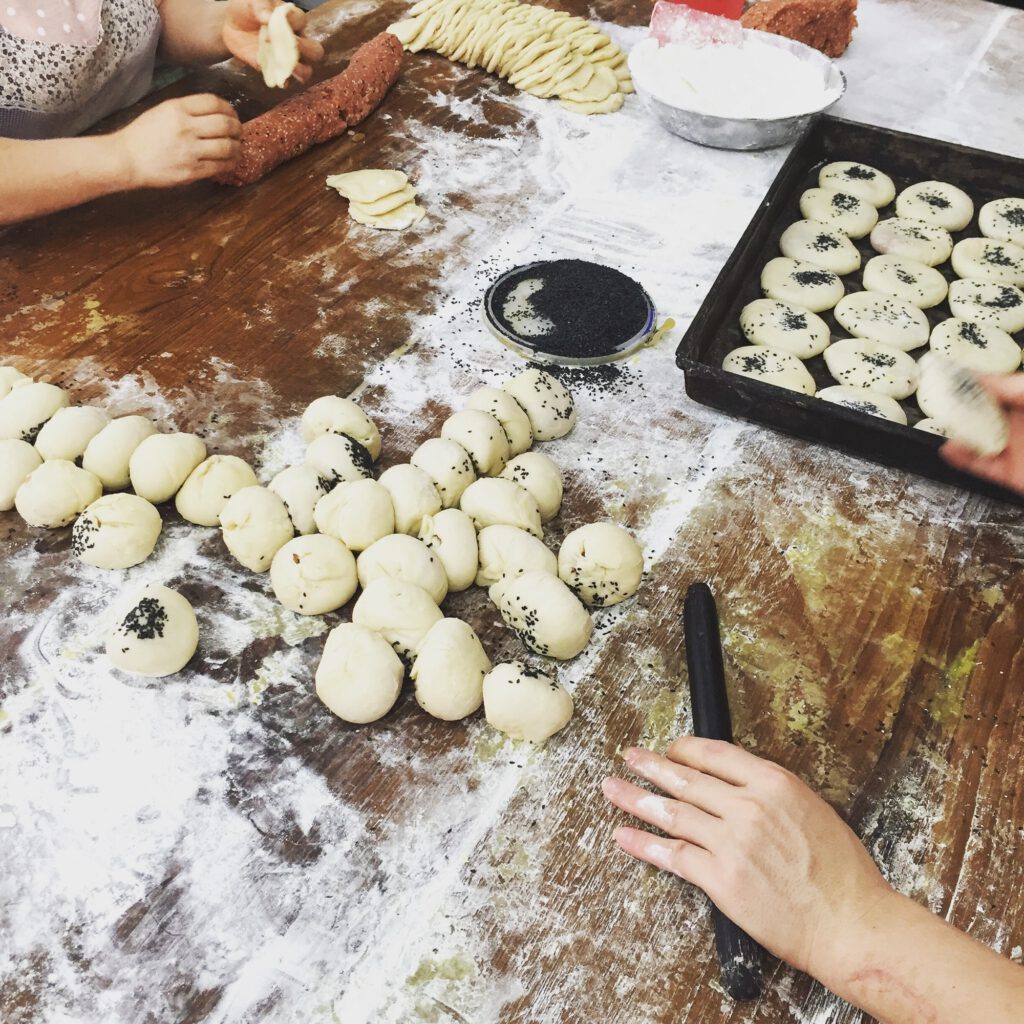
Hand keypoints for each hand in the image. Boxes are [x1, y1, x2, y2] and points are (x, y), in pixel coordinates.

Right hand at [113, 95, 240, 187]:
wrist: (127, 159)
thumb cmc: (144, 135)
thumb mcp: (162, 111)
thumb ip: (187, 110)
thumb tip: (216, 113)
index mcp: (177, 108)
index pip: (213, 102)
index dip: (229, 109)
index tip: (232, 115)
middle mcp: (185, 128)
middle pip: (225, 124)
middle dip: (237, 128)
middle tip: (239, 132)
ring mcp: (190, 151)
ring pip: (227, 147)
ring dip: (237, 147)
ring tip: (237, 147)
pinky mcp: (192, 171)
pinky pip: (220, 166)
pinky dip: (231, 162)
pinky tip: (231, 161)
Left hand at [223, 0, 324, 84]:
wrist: (231, 26)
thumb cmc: (246, 10)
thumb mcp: (251, 2)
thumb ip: (260, 6)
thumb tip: (267, 17)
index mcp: (292, 20)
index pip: (302, 21)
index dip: (293, 23)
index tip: (277, 21)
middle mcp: (296, 41)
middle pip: (315, 50)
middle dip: (307, 50)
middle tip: (294, 46)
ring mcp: (288, 58)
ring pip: (307, 70)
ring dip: (301, 70)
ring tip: (290, 68)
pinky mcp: (277, 71)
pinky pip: (286, 80)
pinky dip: (283, 80)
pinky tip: (277, 78)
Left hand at [602, 738, 893, 982]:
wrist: (852, 924)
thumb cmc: (842, 874)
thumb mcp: (812, 810)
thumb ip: (771, 793)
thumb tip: (737, 785)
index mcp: (774, 783)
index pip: (715, 754)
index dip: (685, 749)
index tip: (671, 749)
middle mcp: (748, 806)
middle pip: (686, 778)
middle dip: (652, 766)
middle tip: (630, 758)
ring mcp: (731, 843)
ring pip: (672, 813)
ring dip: (636, 799)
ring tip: (612, 789)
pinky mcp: (720, 879)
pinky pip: (672, 855)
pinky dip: (643, 844)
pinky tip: (624, 836)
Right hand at [940, 374, 1023, 495]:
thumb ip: (1018, 388)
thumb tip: (987, 379)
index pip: (1003, 386)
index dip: (979, 379)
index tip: (955, 372)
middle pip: (989, 412)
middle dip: (965, 405)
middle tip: (942, 398)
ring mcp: (1019, 450)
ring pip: (982, 439)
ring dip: (961, 432)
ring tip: (942, 422)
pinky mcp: (1013, 475)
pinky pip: (984, 466)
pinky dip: (965, 460)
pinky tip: (950, 450)